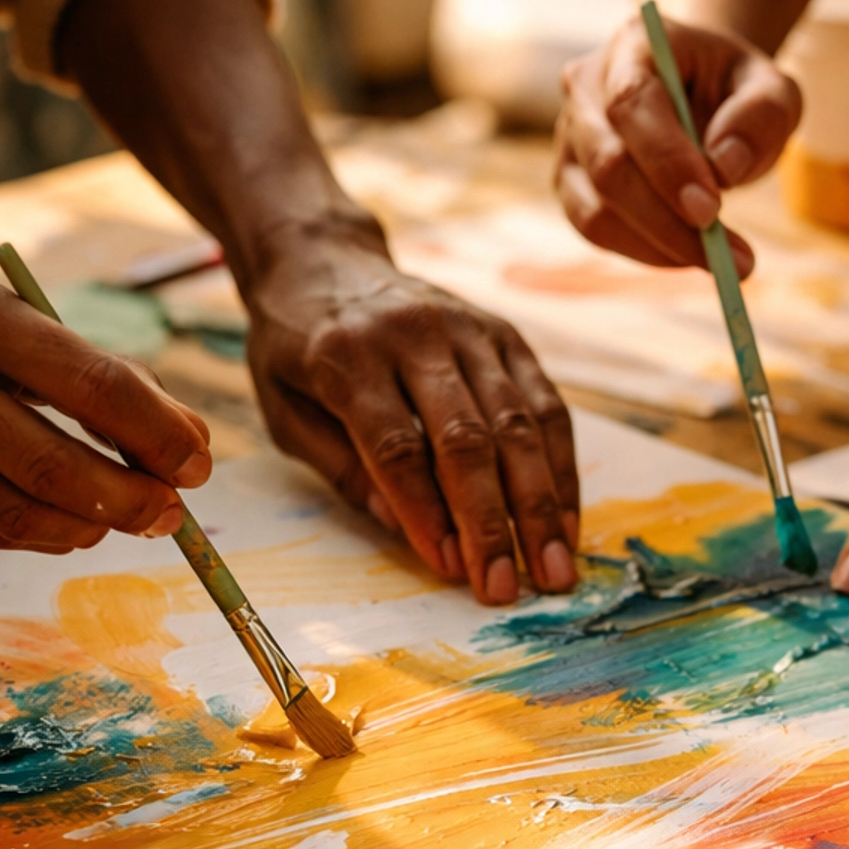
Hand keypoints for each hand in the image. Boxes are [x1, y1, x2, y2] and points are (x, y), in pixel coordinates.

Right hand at [0, 256, 213, 551]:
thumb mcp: (6, 317)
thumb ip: (94, 373)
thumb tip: (188, 442)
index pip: (93, 384)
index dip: (159, 436)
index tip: (198, 464)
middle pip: (56, 467)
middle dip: (132, 501)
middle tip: (171, 513)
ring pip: (19, 516)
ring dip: (91, 530)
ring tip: (122, 520)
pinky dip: (38, 535)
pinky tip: (64, 523)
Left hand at [244, 225, 579, 604]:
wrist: (322, 259)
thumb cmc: (295, 349)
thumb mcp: (284, 410)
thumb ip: (343, 469)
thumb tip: (406, 531)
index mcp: (347, 356)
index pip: (398, 446)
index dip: (427, 513)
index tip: (450, 570)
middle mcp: (415, 336)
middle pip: (468, 439)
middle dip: (492, 523)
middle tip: (509, 588)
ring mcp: (468, 329)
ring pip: (518, 424)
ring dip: (540, 505)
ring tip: (554, 569)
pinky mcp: (504, 333)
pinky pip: (544, 405)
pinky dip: (559, 467)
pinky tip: (564, 520)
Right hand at [556, 13, 799, 273]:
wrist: (705, 98)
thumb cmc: (737, 92)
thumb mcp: (773, 90)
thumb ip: (762, 115)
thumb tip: (724, 166)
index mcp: (634, 44)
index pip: (631, 103)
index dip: (666, 161)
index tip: (711, 210)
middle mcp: (586, 87)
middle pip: (609, 165)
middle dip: (666, 219)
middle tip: (727, 255)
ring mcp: (570, 139)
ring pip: (595, 209)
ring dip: (660, 246)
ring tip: (723, 260)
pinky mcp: (571, 183)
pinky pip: (596, 231)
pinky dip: (646, 253)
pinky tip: (690, 255)